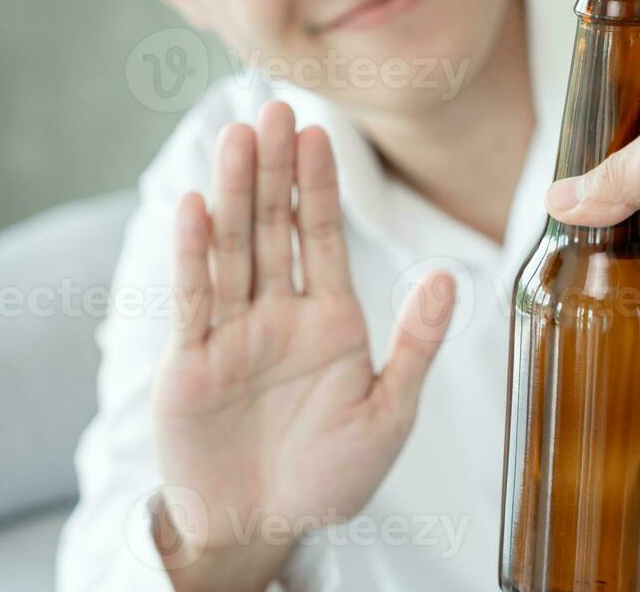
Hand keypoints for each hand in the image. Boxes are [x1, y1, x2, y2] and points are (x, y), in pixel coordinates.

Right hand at [151, 100, 455, 589]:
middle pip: (273, 227)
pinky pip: (194, 300)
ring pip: (233, 250)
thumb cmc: (329, 476)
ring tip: (238, 138)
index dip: (320, 184)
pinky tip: (194, 207)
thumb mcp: (389, 411)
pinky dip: (193, 254)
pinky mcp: (190, 361)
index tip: (320, 130)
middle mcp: (277, 313)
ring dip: (234, 194)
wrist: (261, 529)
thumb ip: (416, 343)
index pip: (324, 236)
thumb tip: (449, 274)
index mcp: (329, 318)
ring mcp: (231, 332)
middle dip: (274, 169)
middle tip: (272, 110)